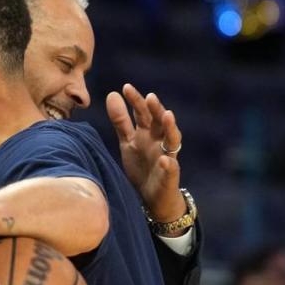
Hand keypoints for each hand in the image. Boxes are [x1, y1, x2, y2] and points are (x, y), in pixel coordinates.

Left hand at [106, 85, 184, 222]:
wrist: (153, 197)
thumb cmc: (141, 165)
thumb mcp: (127, 142)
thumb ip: (121, 120)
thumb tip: (112, 94)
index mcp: (147, 132)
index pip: (142, 113)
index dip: (135, 101)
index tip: (126, 87)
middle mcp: (159, 141)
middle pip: (159, 121)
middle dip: (155, 109)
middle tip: (150, 97)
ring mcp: (167, 156)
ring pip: (172, 139)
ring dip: (170, 127)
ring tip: (168, 116)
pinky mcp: (171, 175)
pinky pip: (172, 168)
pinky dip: (169, 164)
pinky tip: (165, 161)